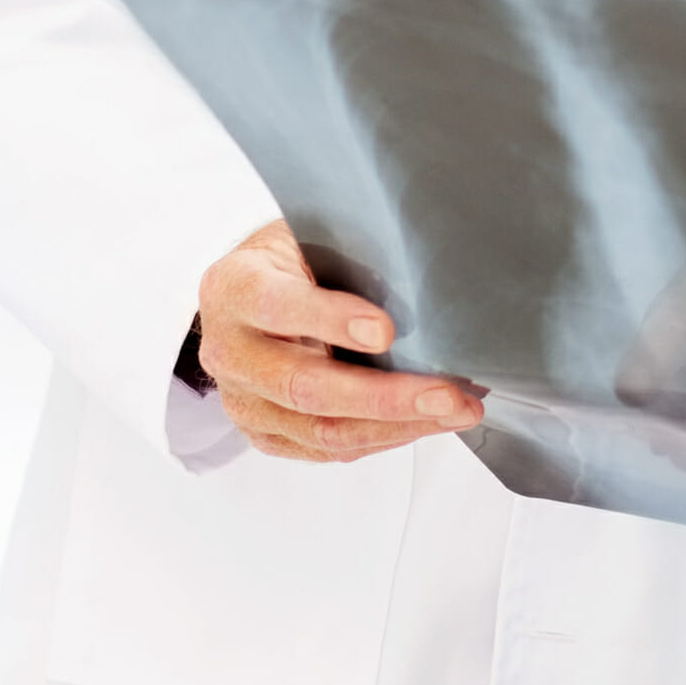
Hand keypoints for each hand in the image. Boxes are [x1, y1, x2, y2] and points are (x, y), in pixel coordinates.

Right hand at [193, 221, 483, 462]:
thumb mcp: (308, 236)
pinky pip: (328, 448)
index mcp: (234, 289)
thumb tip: (423, 278)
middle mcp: (230, 351)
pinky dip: (384, 437)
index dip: (331, 319)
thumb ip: (347, 255)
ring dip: (397, 426)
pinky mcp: (267, 434)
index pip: (278, 305)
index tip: (387, 331)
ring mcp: (244, 401)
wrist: (245, 297)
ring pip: (321, 429)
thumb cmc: (290, 261)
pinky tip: (426, 423)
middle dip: (384, 396)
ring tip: (455, 412)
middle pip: (304, 386)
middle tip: (446, 394)